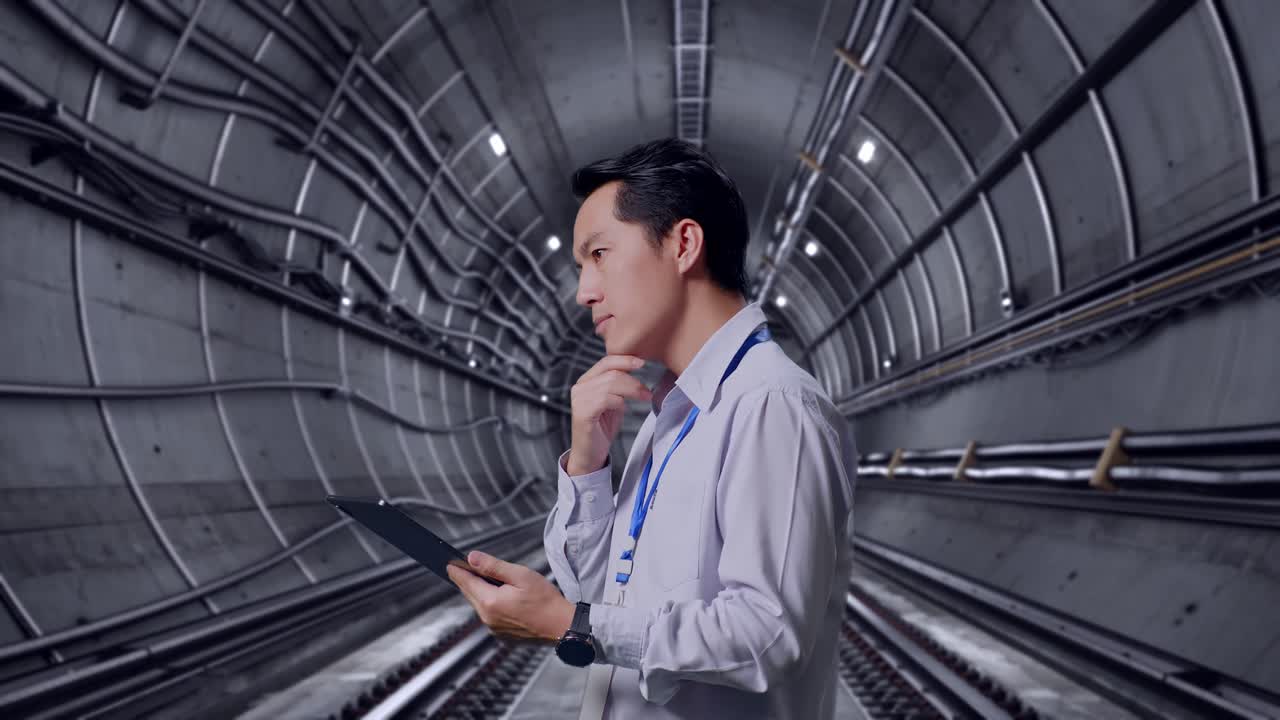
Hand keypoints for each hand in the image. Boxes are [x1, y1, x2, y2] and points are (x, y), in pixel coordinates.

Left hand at [446, 551, 575, 643]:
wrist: (561, 626)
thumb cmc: (546, 600)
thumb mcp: (520, 575)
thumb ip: (493, 566)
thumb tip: (472, 558)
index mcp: (490, 601)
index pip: (465, 582)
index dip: (457, 570)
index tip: (449, 563)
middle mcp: (488, 618)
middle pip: (470, 594)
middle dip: (469, 580)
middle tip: (468, 567)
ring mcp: (494, 628)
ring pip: (480, 605)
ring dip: (482, 592)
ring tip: (494, 581)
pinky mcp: (502, 635)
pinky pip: (490, 616)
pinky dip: (492, 605)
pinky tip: (505, 599)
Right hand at [567, 355, 651, 475]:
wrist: (590, 454)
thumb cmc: (602, 428)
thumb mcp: (614, 401)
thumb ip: (619, 385)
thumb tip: (635, 369)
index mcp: (586, 381)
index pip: (606, 362)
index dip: (625, 360)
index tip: (642, 363)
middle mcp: (580, 387)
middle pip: (611, 373)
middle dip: (634, 380)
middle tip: (647, 391)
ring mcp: (579, 399)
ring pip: (610, 384)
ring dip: (632, 390)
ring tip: (644, 397)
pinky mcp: (582, 413)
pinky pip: (606, 399)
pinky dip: (619, 402)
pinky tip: (623, 409)